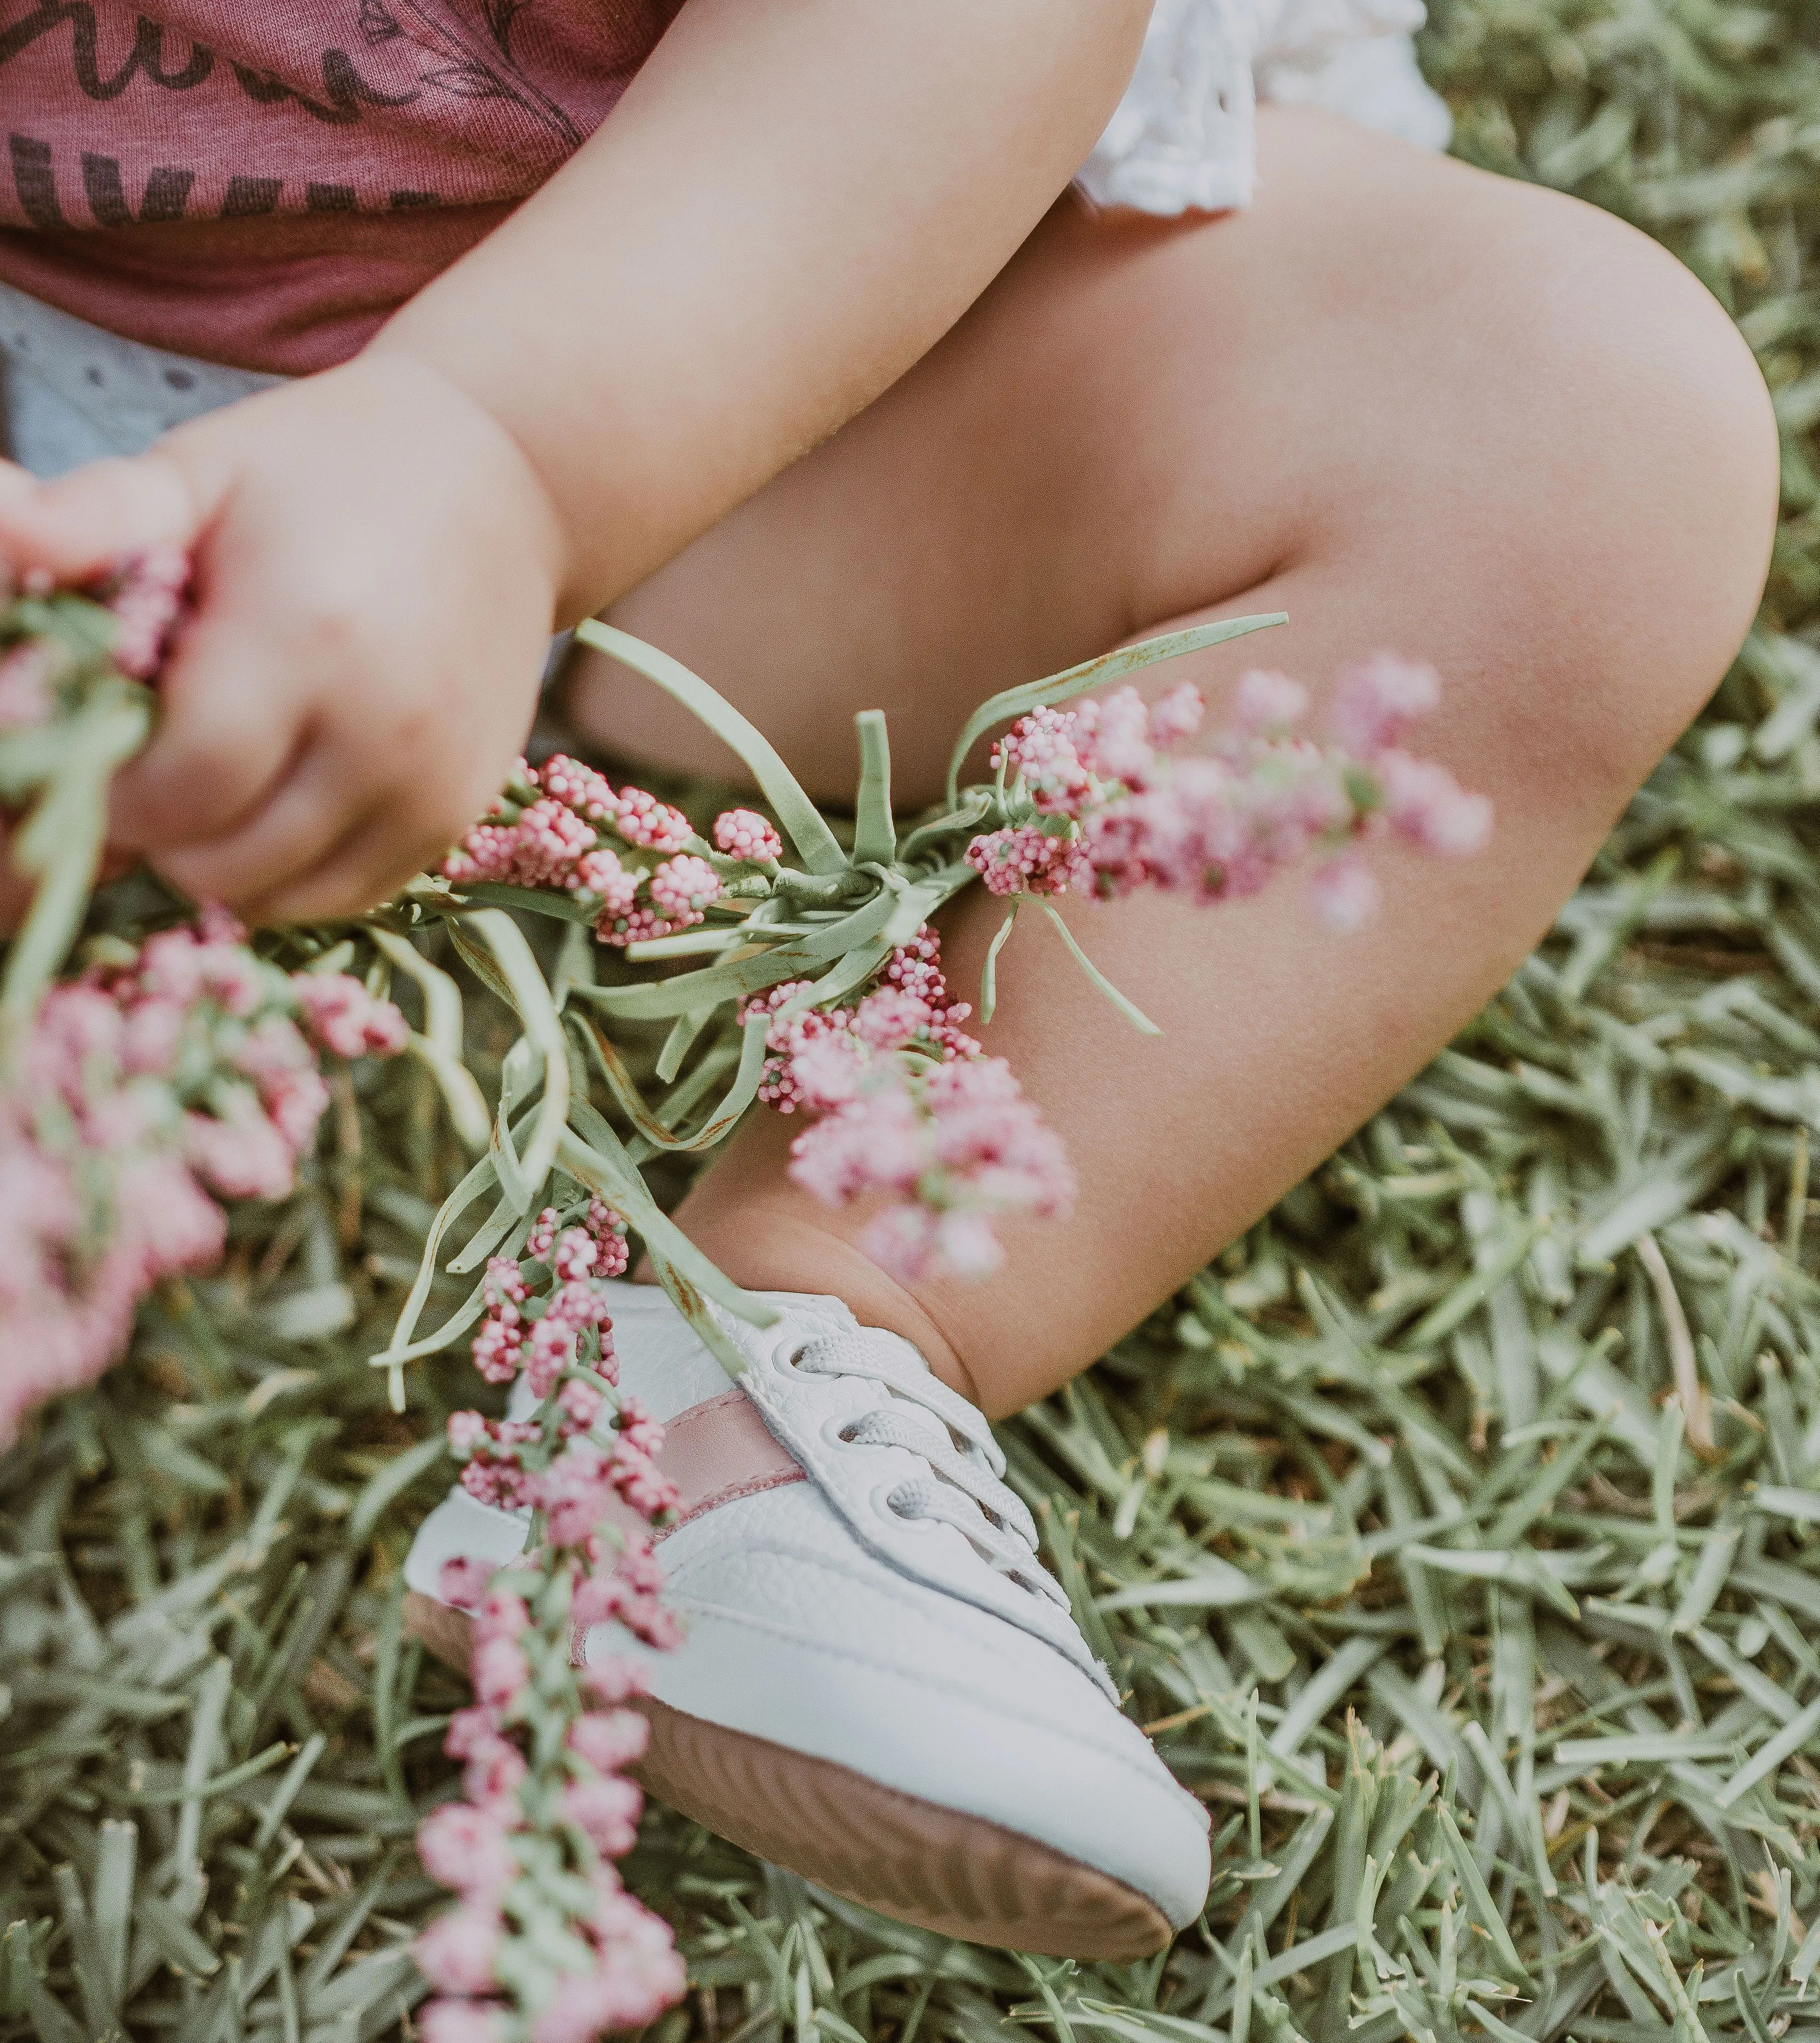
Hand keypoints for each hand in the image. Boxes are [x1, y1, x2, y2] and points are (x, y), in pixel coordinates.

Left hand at [0, 354, 564, 922]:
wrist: (505, 485)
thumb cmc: (328, 472)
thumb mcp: (205, 471)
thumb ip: (98, 515)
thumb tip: (3, 523)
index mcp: (303, 639)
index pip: (174, 791)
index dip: (109, 788)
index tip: (97, 741)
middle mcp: (381, 731)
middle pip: (221, 863)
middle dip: (158, 832)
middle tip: (150, 762)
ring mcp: (431, 784)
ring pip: (281, 899)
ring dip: (222, 860)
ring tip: (217, 778)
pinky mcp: (459, 814)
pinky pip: (347, 894)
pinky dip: (293, 869)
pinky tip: (280, 795)